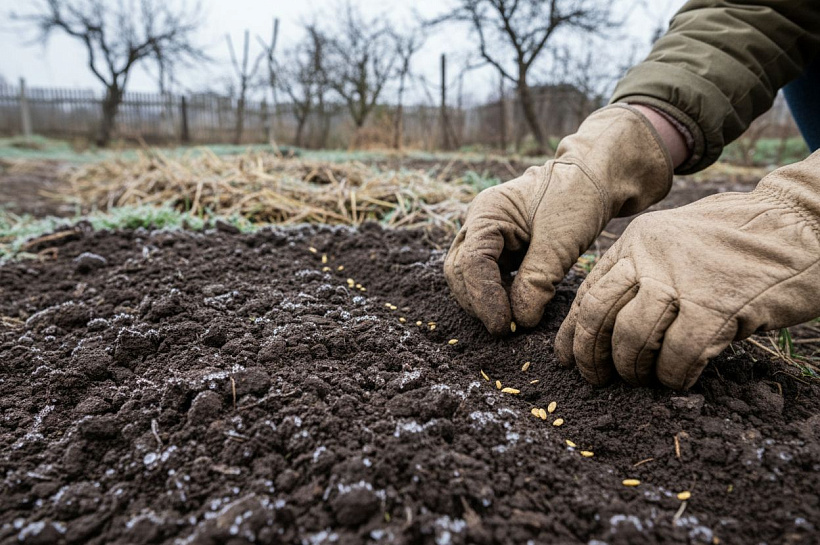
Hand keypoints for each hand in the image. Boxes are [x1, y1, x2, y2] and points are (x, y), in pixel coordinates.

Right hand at [444, 105, 672, 334]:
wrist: (594, 179)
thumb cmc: (577, 198)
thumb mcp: (561, 240)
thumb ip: (538, 279)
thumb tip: (520, 320)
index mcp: (487, 212)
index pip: (472, 263)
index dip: (484, 298)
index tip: (505, 326)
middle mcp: (478, 223)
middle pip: (460, 272)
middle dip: (478, 302)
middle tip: (506, 328)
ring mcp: (486, 235)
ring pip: (468, 277)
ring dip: (485, 301)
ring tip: (513, 321)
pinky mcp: (499, 247)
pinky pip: (487, 276)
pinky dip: (497, 295)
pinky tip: (517, 307)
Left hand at [555, 152, 819, 388]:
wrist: (802, 222)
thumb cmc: (740, 241)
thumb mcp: (677, 245)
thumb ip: (644, 274)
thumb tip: (610, 325)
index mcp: (636, 241)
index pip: (589, 291)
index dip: (572, 332)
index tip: (566, 359)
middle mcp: (649, 255)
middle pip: (597, 314)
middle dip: (590, 354)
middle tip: (598, 378)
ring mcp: (682, 279)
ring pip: (630, 336)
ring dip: (633, 368)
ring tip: (644, 379)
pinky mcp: (716, 304)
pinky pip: (678, 354)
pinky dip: (673, 375)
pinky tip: (680, 379)